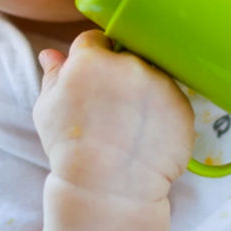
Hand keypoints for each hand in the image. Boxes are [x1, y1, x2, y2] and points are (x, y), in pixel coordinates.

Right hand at [33, 31, 194, 203]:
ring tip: (129, 126)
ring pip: (151, 76)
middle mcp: (129, 65)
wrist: (108, 190)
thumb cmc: (70, 151)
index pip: (94, 40)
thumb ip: (53, 75)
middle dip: (118, 75)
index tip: (92, 82)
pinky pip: (171, 100)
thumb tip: (50, 52)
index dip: (91, 60)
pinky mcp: (183, 106)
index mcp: (91, 60)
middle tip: (111, 109)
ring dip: (143, 92)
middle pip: (126, 56)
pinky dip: (162, 114)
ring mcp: (160, 84)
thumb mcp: (47, 110)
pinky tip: (146, 136)